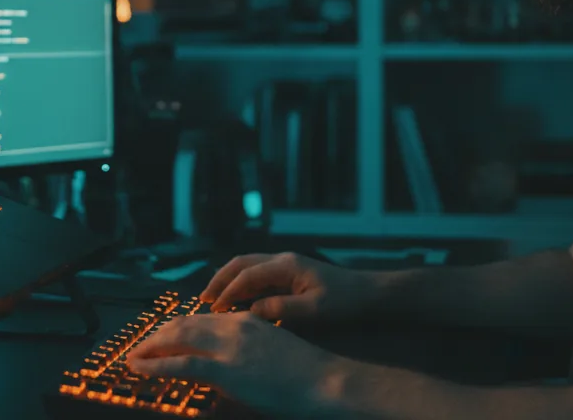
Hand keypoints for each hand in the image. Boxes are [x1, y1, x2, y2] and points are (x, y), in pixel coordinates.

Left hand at [126, 311, 343, 416]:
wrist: (327, 382)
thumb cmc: (307, 375)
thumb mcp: (273, 352)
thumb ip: (247, 351)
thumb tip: (224, 366)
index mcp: (245, 321)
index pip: (200, 318)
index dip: (175, 328)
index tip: (160, 337)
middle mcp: (233, 326)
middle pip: (183, 324)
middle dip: (157, 336)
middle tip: (140, 347)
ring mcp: (227, 347)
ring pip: (176, 338)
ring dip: (149, 348)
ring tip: (133, 357)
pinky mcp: (224, 369)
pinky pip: (178, 364)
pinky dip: (153, 364)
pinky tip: (138, 368)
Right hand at [200, 251, 375, 321]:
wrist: (369, 294)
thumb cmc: (345, 302)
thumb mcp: (315, 311)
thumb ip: (281, 310)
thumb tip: (251, 312)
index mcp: (286, 265)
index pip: (247, 276)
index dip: (228, 292)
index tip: (214, 310)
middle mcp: (282, 260)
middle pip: (240, 263)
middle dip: (220, 280)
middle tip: (203, 300)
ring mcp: (286, 264)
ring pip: (247, 266)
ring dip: (228, 280)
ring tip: (213, 299)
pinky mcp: (290, 273)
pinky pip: (257, 274)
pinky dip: (242, 284)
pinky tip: (237, 300)